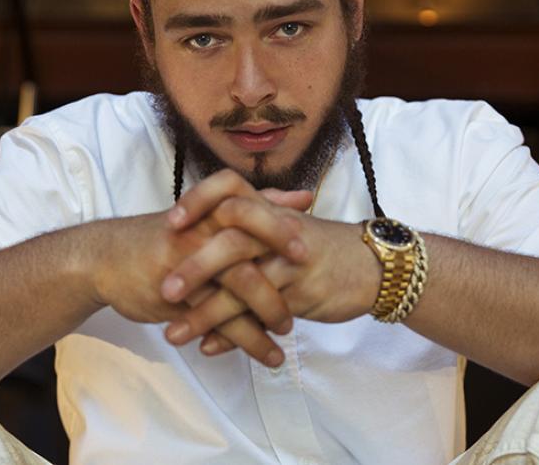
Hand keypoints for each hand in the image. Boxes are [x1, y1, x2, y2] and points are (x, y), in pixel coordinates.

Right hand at [88, 173, 310, 363]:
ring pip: (239, 283)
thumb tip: (301, 197)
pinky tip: (267, 355)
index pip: (253, 208)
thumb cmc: (162, 239)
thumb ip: (255, 207)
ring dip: (270, 310)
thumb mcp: (204, 216)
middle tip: (309, 291)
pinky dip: (247, 339)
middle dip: (283, 267)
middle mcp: (202, 229)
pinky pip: (220, 318)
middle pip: (251, 241)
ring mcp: (189, 260)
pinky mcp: (177, 293)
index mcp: (213, 209)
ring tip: (288, 332)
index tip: (312, 247)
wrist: (105, 260)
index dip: (282, 226)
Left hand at [161, 172, 380, 352]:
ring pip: (243, 287)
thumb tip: (209, 225)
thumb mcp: (287, 227)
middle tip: (163, 290)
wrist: (374, 267)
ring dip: (205, 312)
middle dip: (194, 267)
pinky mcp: (301, 294)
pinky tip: (208, 348)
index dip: (198, 201)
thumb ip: (251, 223)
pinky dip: (233, 335)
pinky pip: (261, 316)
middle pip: (231, 241)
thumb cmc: (324, 248)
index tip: (169, 222)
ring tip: (173, 334)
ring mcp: (290, 264)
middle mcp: (278, 232)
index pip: (229, 190)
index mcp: (269, 211)